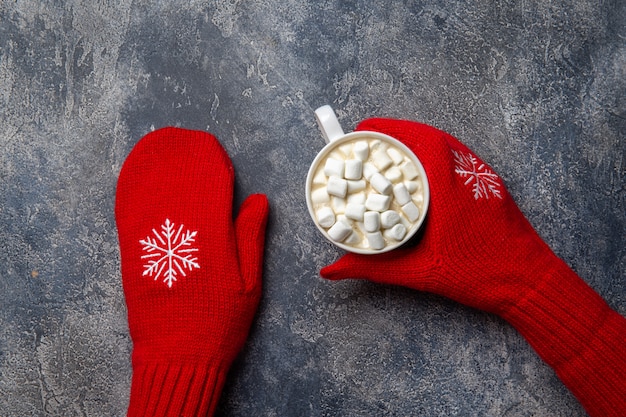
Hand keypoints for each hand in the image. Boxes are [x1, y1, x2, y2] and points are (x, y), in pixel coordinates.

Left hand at [115, 127, 268, 415]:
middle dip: (181, 157)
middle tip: (182, 137)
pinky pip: (129, 213)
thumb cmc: (219, 320)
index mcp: (213, 237)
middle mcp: (180, 232)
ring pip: (152, 192)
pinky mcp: (132, 254)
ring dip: (154, 165)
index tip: (210, 146)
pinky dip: (131, 189)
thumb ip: (251, 237)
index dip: (209, 162)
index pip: (211, 186)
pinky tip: (133, 174)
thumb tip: (258, 198)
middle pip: (179, 182)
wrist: (178, 353)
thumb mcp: (249, 282)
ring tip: (157, 143)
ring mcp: (152, 242)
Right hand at [321, 118, 550, 314]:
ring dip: (418, 139)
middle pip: (430, 136)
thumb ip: (372, 269)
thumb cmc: (480, 276)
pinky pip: (460, 157)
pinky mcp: (491, 187)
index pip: (419, 141)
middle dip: (397, 131)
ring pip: (448, 144)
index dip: (389, 128)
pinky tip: (421, 169)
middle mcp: (468, 175)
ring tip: (391, 149)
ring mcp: (483, 179)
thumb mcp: (419, 272)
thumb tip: (332, 270)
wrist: (530, 282)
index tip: (362, 128)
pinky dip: (436, 152)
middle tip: (369, 139)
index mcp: (450, 189)